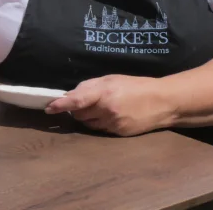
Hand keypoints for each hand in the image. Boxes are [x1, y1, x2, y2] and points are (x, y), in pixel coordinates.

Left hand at [45, 75, 174, 136]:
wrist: (163, 102)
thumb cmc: (135, 86)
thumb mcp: (111, 79)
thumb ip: (89, 86)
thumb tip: (70, 95)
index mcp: (104, 92)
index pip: (76, 101)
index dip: (60, 105)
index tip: (49, 108)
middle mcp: (107, 110)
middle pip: (79, 114)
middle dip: (76, 109)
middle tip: (83, 102)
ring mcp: (113, 124)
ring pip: (87, 124)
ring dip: (86, 117)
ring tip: (99, 107)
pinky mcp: (118, 133)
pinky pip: (99, 130)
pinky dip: (98, 123)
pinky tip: (108, 115)